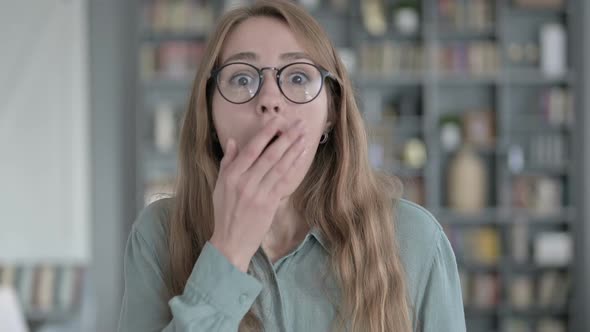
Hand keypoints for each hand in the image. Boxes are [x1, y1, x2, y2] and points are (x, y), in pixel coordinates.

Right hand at [209, 117, 306, 271]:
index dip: (265, 133)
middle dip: (286, 137)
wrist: (231, 241)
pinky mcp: (269, 204)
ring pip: (279, 166)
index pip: (251, 149)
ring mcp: (258, 193)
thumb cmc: (224, 212)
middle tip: (299, 124)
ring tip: (304, 136)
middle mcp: (245, 182)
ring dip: (294, 149)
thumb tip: (234, 141)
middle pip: (269, 155)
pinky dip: (294, 167)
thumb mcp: (220, 186)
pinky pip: (284, 181)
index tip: (277, 120)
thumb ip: (227, 162)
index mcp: (231, 176)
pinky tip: (301, 156)